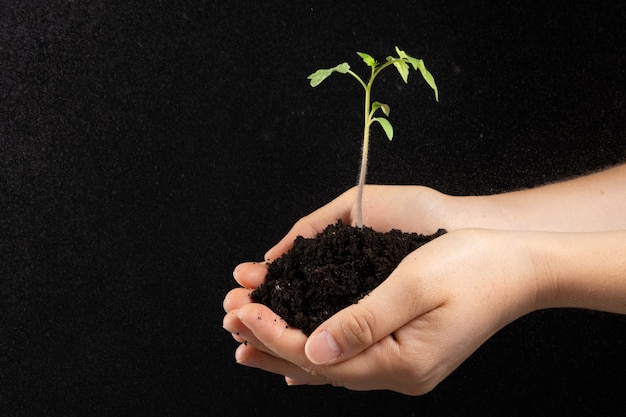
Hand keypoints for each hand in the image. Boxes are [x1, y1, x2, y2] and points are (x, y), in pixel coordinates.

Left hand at [224, 227, 544, 394]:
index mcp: (402, 361)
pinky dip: (319, 351)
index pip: (321, 357)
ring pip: (334, 364)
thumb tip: (314, 350)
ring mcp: (405, 368)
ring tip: (247, 340)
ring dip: (290, 348)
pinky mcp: (407, 354)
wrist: (519, 269)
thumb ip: (363, 320)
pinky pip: (351, 359)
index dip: (275, 334)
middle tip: (230, 323)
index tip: (240, 311)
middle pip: (322, 366)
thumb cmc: (472, 266)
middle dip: (272, 342)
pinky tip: (298, 355)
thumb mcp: (414, 285)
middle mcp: (401, 374)